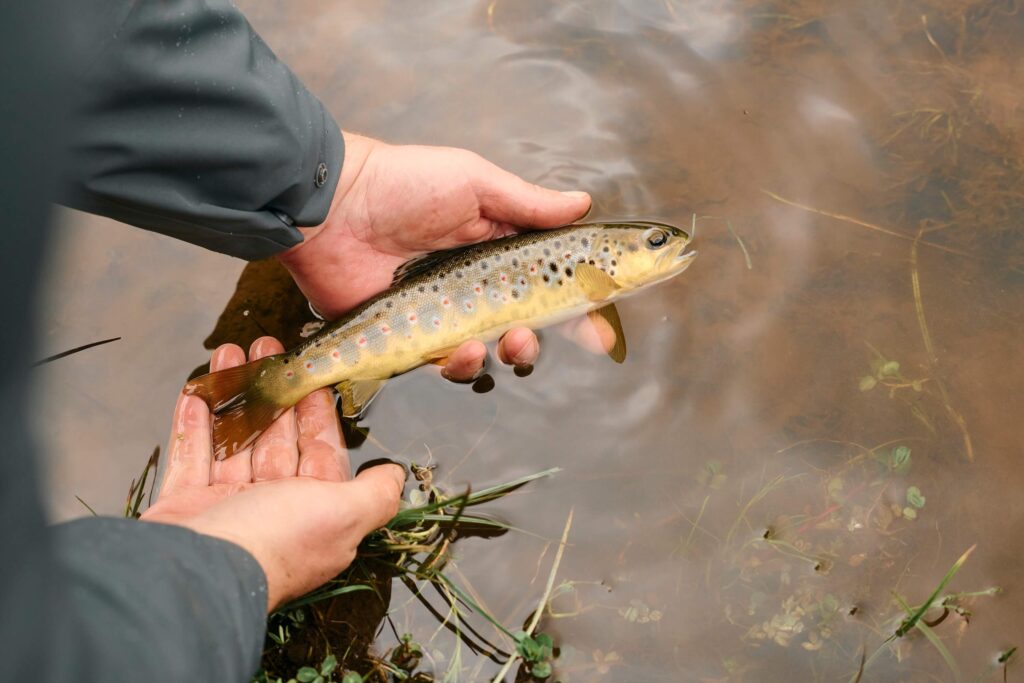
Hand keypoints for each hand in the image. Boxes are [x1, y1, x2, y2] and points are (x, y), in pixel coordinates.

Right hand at [141, 336, 404, 611]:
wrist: (194, 575)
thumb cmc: (275, 540)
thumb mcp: (343, 514)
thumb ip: (375, 494)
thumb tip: (397, 475)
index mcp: (314, 512)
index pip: (321, 451)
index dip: (318, 412)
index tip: (312, 373)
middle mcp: (272, 510)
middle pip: (276, 438)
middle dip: (274, 391)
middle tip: (268, 348)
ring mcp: (225, 508)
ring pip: (233, 440)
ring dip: (233, 396)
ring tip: (229, 354)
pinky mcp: (183, 506)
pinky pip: (190, 457)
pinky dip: (194, 425)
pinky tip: (195, 392)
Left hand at [277, 132, 591, 380]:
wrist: (332, 208)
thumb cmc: (403, 184)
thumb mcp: (474, 181)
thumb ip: (528, 203)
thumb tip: (583, 204)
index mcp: (495, 248)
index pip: (545, 283)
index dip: (575, 308)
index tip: (597, 329)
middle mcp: (473, 286)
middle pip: (522, 326)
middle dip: (537, 340)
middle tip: (531, 336)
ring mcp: (442, 315)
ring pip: (488, 351)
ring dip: (505, 355)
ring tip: (502, 343)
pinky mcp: (410, 339)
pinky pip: (443, 364)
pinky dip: (460, 364)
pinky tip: (462, 349)